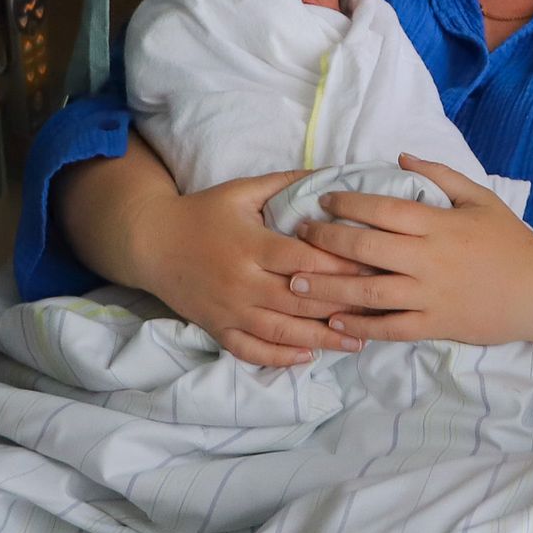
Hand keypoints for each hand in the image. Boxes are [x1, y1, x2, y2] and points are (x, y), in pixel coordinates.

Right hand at [127, 168, 367, 365]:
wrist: (152, 243)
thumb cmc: (202, 212)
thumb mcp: (242, 190)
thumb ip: (286, 182)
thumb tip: (330, 174)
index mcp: (252, 246)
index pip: (305, 260)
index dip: (341, 265)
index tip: (375, 267)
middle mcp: (242, 283)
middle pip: (299, 300)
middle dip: (342, 305)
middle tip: (380, 307)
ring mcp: (230, 311)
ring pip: (282, 332)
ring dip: (322, 339)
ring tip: (358, 341)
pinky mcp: (218, 329)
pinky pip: (252, 351)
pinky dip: (281, 358)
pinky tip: (309, 357)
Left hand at [286, 155, 532, 347]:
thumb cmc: (508, 239)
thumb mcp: (479, 197)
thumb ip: (440, 175)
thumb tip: (401, 157)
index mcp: (438, 225)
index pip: (382, 210)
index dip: (347, 204)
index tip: (322, 200)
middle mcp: (429, 260)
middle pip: (366, 250)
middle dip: (326, 242)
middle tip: (298, 236)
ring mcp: (430, 296)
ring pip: (369, 293)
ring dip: (329, 289)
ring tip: (297, 283)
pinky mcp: (434, 325)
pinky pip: (389, 329)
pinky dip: (359, 327)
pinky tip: (333, 323)